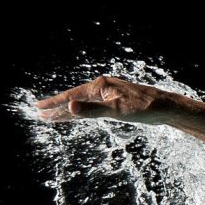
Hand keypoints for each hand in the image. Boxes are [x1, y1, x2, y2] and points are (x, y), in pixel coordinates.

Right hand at [35, 76, 175, 125]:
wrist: (165, 107)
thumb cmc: (143, 107)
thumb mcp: (116, 111)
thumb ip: (92, 110)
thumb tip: (70, 107)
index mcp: (100, 86)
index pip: (72, 96)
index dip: (55, 103)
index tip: (39, 108)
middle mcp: (102, 88)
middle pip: (75, 99)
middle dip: (58, 108)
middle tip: (41, 115)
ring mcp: (109, 95)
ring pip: (83, 104)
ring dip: (69, 111)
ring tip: (53, 118)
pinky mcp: (115, 102)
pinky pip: (92, 107)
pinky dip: (82, 112)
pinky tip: (76, 116)